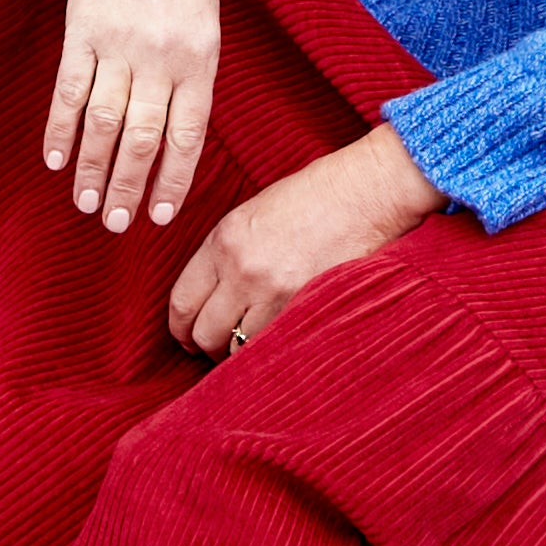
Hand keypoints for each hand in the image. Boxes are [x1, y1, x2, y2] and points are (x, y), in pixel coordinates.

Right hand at [32, 0, 220, 231]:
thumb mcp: (205, 20)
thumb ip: (193, 76)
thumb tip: (179, 135)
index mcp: (199, 59)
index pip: (186, 137)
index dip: (171, 180)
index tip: (158, 217)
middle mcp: (160, 58)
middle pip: (142, 139)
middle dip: (127, 186)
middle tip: (114, 223)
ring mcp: (118, 44)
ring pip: (104, 122)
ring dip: (91, 168)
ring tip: (83, 203)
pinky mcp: (83, 30)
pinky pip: (70, 90)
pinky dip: (60, 128)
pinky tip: (53, 158)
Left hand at [167, 125, 442, 358]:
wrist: (365, 192)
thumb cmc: (313, 196)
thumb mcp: (252, 213)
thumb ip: (225, 253)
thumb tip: (209, 294)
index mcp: (223, 240)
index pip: (181, 301)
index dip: (179, 328)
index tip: (185, 335)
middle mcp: (242, 269)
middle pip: (203, 333)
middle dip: (204, 346)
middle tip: (213, 349)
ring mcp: (274, 292)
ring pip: (235, 349)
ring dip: (237, 353)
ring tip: (246, 347)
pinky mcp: (304, 307)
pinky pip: (271, 347)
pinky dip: (268, 352)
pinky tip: (272, 345)